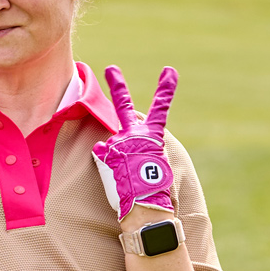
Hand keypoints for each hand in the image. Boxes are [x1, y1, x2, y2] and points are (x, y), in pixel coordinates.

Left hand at [91, 66, 178, 219]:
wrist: (146, 201)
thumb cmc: (152, 188)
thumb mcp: (150, 163)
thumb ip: (132, 149)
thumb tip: (100, 144)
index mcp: (153, 136)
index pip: (160, 109)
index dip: (165, 90)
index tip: (169, 71)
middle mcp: (135, 134)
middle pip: (124, 106)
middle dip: (118, 86)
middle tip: (111, 69)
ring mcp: (120, 141)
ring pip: (112, 145)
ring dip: (116, 159)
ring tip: (126, 173)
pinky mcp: (106, 152)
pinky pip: (102, 156)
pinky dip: (106, 165)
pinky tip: (116, 175)